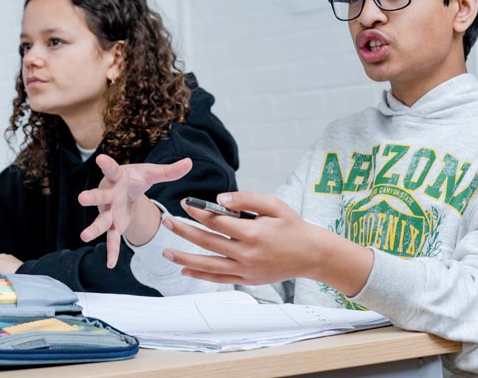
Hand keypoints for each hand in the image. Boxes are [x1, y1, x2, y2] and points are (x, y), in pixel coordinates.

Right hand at [78, 154, 192, 268]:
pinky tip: (111, 264)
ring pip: (101, 220)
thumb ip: (169, 171)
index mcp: (117, 178)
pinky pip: (113, 239)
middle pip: (99, 196)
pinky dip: (112, 251)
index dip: (106, 164)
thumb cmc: (134, 179)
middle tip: (82, 198)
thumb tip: (190, 162)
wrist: (124, 190)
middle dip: (91, 198)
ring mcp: (110, 212)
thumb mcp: (151, 174)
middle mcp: (110, 195)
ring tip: (84, 235)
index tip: (100, 159)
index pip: (111, 169)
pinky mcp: (115, 225)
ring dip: (94, 228)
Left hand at [161, 192, 372, 294]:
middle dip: (184, 231)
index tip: (184, 203)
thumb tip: (220, 198)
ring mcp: (246, 269)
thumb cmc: (292, 226)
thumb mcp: (274, 205)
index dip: (198, 211)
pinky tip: (185, 269)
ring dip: (185, 257)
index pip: (217, 221)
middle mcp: (247, 253)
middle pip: (207, 242)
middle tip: (166, 222)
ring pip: (208, 264)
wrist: (311, 254)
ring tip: (166, 251)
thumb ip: (246, 199)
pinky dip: (200, 274)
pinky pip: (219, 278)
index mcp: (253, 232)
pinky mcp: (247, 279)